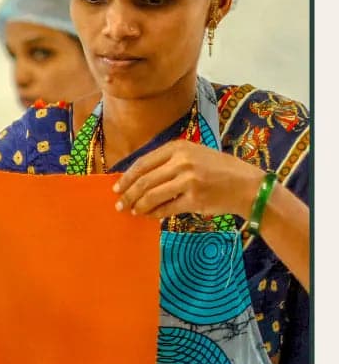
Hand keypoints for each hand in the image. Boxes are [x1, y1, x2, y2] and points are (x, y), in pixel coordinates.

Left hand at [114, 141, 262, 220]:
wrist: (246, 185)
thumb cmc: (219, 170)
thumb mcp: (194, 155)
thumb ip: (169, 163)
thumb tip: (139, 179)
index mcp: (179, 147)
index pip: (143, 163)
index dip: (127, 177)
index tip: (117, 187)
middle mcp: (182, 161)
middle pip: (144, 181)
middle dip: (128, 195)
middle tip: (120, 205)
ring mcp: (188, 180)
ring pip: (151, 196)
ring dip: (139, 206)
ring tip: (133, 212)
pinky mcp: (194, 199)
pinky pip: (166, 209)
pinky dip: (155, 214)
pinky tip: (151, 216)